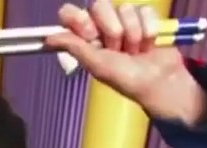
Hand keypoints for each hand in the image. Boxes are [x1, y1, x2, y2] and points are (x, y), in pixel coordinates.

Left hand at [45, 2, 206, 124]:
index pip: (70, 13)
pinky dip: (149, 29)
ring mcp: (125, 20)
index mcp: (86, 38)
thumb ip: (74, 47)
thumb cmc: (127, 79)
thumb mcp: (98, 65)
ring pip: (125, 8)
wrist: (159, 81)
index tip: (90, 34)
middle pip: (100, 5)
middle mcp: (103, 26)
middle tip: (119, 49)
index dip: (80, 19)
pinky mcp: (146, 18)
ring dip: (133, 33)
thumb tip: (47, 38)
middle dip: (113, 29)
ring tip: (136, 51)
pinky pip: (145, 10)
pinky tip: (149, 44)